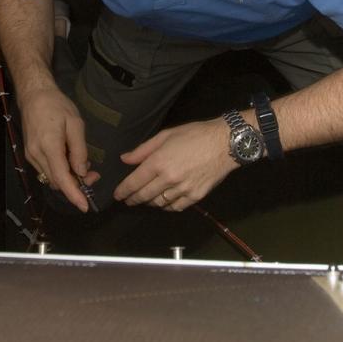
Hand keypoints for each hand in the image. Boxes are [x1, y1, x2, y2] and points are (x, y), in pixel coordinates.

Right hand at [19, 85, 98, 211]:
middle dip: (76, 185)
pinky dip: (60, 172)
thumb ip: (79, 150)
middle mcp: (37, 155)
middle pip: (57, 181)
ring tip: (84, 167)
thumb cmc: (57, 106)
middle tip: (94, 175)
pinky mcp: (30, 154)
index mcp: (49, 146)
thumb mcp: (75, 124)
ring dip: (68, 179)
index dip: (74, 195)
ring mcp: (31, 156)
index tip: (85, 207)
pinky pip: (46, 170)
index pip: (62, 178)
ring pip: (51, 178)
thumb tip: (81, 172)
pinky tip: (70, 162)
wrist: (34, 96)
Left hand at [114, 119, 235, 211]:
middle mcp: (169, 179)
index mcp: (159, 162)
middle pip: (144, 196)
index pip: (134, 182)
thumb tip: (124, 159)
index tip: (117, 195)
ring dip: (149, 202)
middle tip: (127, 200)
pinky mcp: (195, 196)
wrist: (224, 143)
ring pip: (159, 203)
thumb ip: (143, 150)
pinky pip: (175, 207)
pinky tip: (164, 202)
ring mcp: (183, 190)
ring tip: (145, 199)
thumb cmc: (194, 134)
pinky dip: (166, 206)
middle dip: (133, 199)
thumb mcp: (166, 135)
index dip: (123, 191)